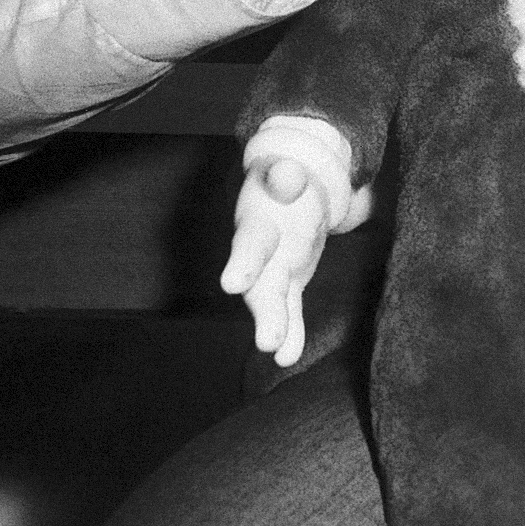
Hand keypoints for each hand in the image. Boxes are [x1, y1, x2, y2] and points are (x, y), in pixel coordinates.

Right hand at [223, 120, 367, 368]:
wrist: (291, 186)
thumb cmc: (285, 176)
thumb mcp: (288, 169)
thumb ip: (286, 174)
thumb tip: (288, 171)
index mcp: (257, 219)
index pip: (251, 242)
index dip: (245, 263)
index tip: (233, 285)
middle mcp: (259, 250)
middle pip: (261, 282)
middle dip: (266, 310)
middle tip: (268, 341)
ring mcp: (272, 268)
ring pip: (272, 300)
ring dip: (274, 325)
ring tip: (275, 350)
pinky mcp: (286, 281)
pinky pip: (288, 309)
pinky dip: (290, 332)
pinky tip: (288, 356)